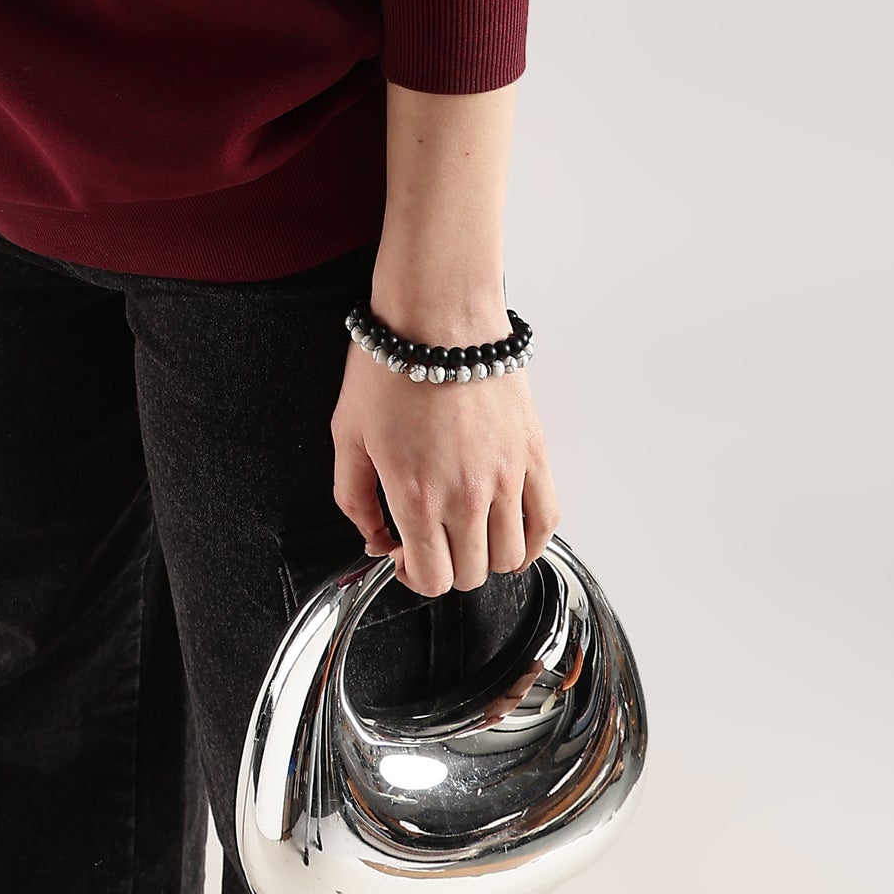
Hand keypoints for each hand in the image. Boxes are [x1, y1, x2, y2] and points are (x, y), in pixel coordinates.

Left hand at [330, 334, 557, 597]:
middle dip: (446, 566)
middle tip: (432, 538)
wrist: (437, 314)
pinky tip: (509, 527)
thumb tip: (374, 538)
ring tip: (467, 528)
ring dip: (486, 555)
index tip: (405, 554)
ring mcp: (505, 479)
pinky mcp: (533, 455)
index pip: (430, 578)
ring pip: (511, 558)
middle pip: (471, 575)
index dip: (413, 575)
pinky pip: (546, 522)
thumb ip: (354, 498)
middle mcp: (465, 497)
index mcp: (415, 496)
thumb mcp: (347, 434)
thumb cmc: (390, 365)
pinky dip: (531, 539)